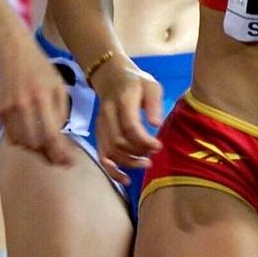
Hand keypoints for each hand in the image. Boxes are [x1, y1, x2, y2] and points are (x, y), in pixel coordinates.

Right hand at [0, 39, 73, 165]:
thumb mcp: (59, 87)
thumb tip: (61, 137)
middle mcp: (23, 106)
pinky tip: (33, 140)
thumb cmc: (41, 70)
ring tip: (48, 151)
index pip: (51, 135)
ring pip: (22, 143)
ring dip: (36, 150)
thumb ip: (61, 112)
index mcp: (42, 99)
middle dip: (49, 155)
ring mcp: (8, 110)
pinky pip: (11, 135)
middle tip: (61, 160)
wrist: (14, 55)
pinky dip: (23, 141)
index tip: (69, 161)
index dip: (60, 152)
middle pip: (36, 143)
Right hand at [91, 59, 163, 184]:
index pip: (130, 126)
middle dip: (137, 153)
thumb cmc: (136, 82)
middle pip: (118, 142)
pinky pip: (102, 155)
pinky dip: (112, 169)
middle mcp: (107, 114)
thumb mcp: (151, 85)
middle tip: (153, 156)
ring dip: (127, 163)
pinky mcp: (98, 134)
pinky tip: (124, 179)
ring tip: (145, 164)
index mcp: (122, 100)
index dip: (144, 141)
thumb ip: (154, 103)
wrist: (111, 77)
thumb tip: (156, 124)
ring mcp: (100, 125)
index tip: (158, 146)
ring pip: (109, 151)